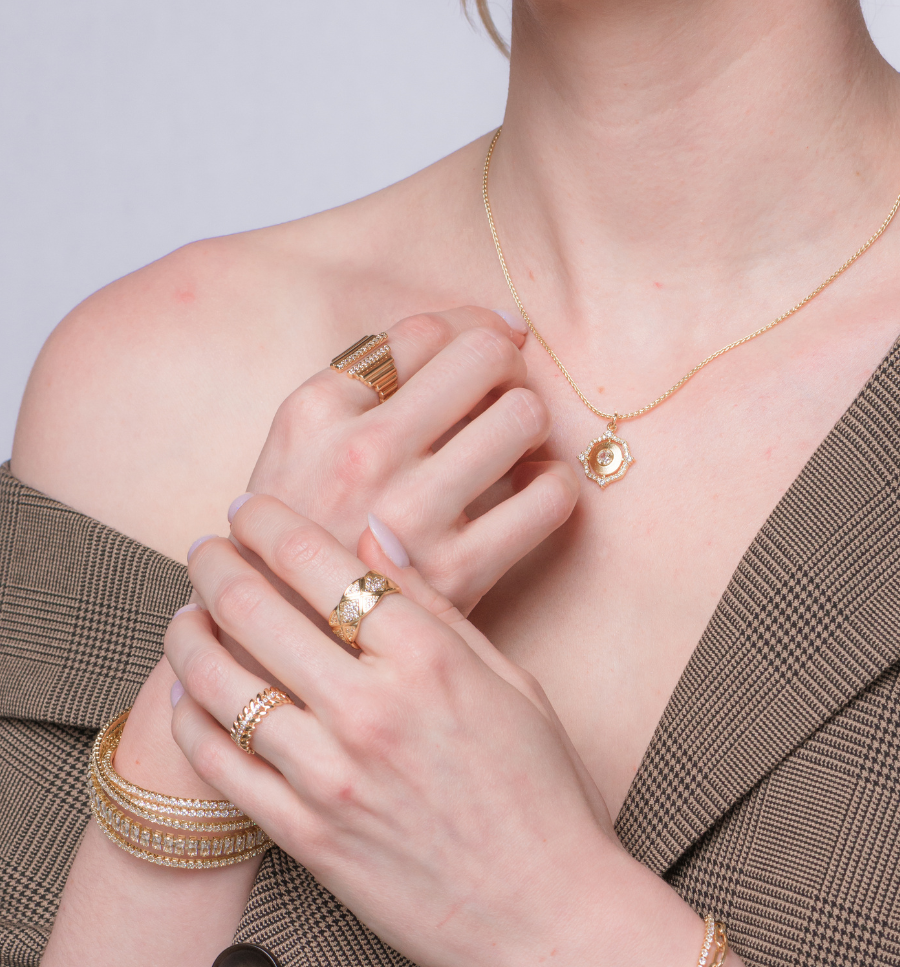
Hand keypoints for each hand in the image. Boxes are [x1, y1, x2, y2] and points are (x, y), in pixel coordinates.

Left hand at [165, 497, 743, 966]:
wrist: (549, 914)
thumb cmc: (543, 795)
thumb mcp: (511, 682)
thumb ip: (437, 609)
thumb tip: (378, 540)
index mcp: (430, 660)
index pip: (324, 565)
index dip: (272, 528)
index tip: (251, 513)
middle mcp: (373, 710)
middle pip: (258, 611)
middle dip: (217, 568)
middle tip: (205, 553)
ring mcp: (333, 778)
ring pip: (223, 685)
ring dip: (190, 637)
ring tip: (185, 618)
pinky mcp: (307, 837)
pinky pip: (223, 767)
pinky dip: (192, 721)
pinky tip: (190, 696)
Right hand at [244, 308, 578, 612]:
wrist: (280, 642)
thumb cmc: (303, 530)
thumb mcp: (300, 441)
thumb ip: (372, 381)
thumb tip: (494, 325)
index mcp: (315, 411)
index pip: (426, 331)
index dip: (471, 330)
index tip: (484, 352)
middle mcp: (361, 455)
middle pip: (485, 357)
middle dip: (507, 368)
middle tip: (501, 395)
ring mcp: (409, 515)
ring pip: (524, 417)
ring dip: (531, 423)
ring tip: (512, 447)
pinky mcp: (457, 573)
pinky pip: (549, 497)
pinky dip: (553, 487)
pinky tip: (526, 496)